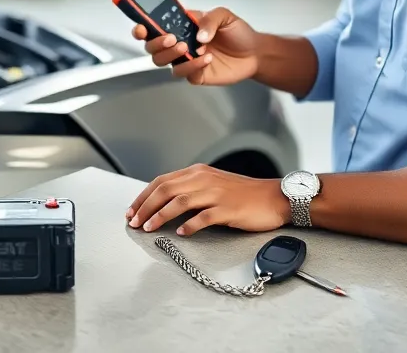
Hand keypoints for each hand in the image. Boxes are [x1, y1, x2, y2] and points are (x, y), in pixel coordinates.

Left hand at [124, 163, 289, 236]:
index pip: (162, 181)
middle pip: (166, 190)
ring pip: (180, 202)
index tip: (131, 211)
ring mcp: (216, 193)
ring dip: (161, 216)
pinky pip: (204, 217)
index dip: (143, 196)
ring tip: (149, 228)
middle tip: (134, 222)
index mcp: (198, 172)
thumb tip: (165, 202)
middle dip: (146, 207)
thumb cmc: (244, 194)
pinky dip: (190, 225)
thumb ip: (191, 189)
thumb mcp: (213, 184)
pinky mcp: (229, 209)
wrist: (275, 197)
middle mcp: (204, 179)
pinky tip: (181, 233)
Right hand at [132, 7, 259, 85]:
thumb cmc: (238, 33)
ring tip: (189, 48)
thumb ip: (209, 19)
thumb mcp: (225, 16)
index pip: (155, 26)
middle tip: (172, 38)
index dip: (143, 27)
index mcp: (182, 25)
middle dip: (156, 43)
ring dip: (171, 55)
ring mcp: (185, 59)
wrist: (255, 53)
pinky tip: (207, 58)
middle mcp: (180, 42)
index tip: (141, 28)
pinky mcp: (195, 74)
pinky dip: (192, 66)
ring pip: (162, 61)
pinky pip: (183, 73)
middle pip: (152, 46)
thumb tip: (197, 34)